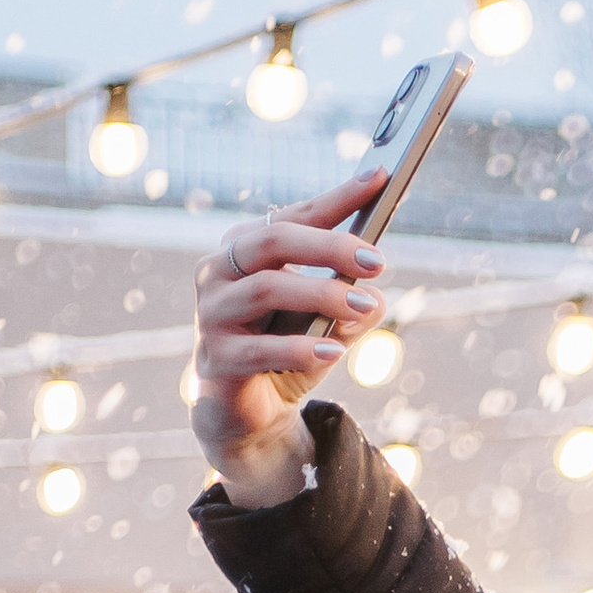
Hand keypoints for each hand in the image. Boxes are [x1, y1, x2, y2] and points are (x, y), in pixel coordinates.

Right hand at [191, 169, 389, 508]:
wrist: (249, 414)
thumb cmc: (287, 353)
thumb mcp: (328, 324)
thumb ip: (351, 305)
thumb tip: (373, 296)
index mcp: (246, 250)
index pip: (294, 216)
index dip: (336, 198)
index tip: (379, 178)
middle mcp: (221, 271)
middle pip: (273, 241)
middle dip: (329, 245)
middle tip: (378, 261)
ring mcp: (213, 313)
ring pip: (266, 289)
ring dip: (322, 294)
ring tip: (365, 305)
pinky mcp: (216, 358)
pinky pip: (258, 349)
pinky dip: (300, 348)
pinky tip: (333, 349)